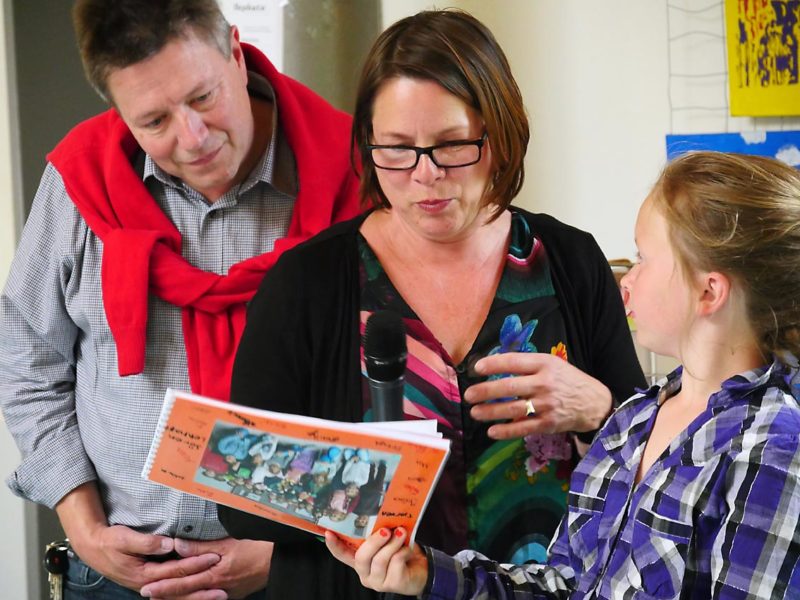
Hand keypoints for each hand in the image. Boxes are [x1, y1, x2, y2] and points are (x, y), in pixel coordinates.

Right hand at [67, 523, 220, 594]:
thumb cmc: (109, 541)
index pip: (175, 570)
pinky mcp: (150, 584)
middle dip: (202, 590)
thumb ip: (148, 542)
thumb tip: (170, 543)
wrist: (93, 548)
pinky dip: (186, 595)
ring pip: (177, 595)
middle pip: (179, 589)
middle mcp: (147, 584)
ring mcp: (149, 586)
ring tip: (217, 597)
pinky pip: (172, 593)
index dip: (195, 564)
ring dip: (197, 597)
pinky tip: (199, 595)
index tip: (213, 558)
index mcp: (143, 574)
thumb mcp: (125, 538)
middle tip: (222, 589)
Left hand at [140, 538, 271, 599]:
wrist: (279, 560)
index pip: (183, 581)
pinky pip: (211, 598)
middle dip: (166, 595)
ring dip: (180, 598)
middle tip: (148, 595)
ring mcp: (227, 593)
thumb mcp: (229, 543)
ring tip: (164, 598)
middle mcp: (218, 588)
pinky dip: (197, 598)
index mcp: (215, 574)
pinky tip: (193, 596)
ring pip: (198, 598)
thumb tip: (178, 545)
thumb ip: (202, 547)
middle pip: (187, 594)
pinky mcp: (234, 594)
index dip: (164, 585)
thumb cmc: (257, 547)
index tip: (147, 587)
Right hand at [325, 528, 427, 595]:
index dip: (334, 545)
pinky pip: (395, 563)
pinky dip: (403, 552)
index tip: (328, 533)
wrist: (422, 570)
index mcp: (361, 560)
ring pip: (379, 560)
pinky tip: (407, 549)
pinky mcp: (392, 584)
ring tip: (401, 534)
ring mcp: (377, 581)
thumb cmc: (401, 551)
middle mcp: (365, 573)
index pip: (342, 554)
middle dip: (374, 541)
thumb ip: (379, 532)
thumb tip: (378, 514)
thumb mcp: (388, 540)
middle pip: (361, 557)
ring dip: (392, 544)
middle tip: (386, 530)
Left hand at [464, 352, 612, 438]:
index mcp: (544, 364)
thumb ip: (526, 365)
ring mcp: (546, 405)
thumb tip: (493, 367)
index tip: (476, 368)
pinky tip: (492, 432)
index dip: (493, 364)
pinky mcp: (548, 424)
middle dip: (485, 391)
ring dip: (490, 412)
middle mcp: (544, 383)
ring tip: (475, 412)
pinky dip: (506, 431)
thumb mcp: (551, 364)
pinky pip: (523, 428)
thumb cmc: (566, 380)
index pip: (514, 362)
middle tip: (469, 395)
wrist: (593, 402)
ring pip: (513, 409)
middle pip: (509, 387)